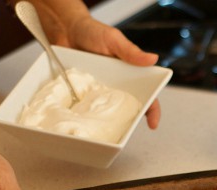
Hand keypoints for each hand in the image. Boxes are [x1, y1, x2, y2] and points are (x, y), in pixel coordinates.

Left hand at [30, 0, 161, 128]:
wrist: (63, 28)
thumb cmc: (91, 31)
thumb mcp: (113, 40)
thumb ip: (131, 51)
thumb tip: (153, 59)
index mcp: (130, 75)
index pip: (147, 95)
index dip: (152, 110)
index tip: (153, 123)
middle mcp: (116, 86)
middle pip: (129, 108)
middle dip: (130, 122)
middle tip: (127, 132)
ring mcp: (98, 91)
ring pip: (107, 111)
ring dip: (108, 122)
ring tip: (106, 133)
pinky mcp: (81, 92)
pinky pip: (85, 107)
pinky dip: (86, 116)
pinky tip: (83, 123)